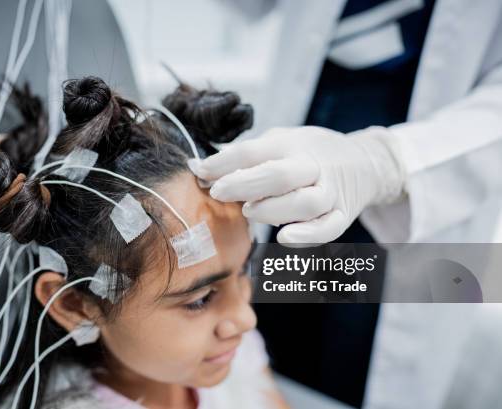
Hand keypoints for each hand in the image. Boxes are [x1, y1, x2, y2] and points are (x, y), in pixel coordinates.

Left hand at [188, 126, 404, 243]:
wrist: (364, 162)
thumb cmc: (308, 153)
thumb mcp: (279, 142)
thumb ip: (244, 156)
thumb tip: (198, 168)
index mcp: (291, 143)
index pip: (254, 151)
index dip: (224, 162)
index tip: (199, 171)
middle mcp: (313, 166)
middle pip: (280, 175)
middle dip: (245, 184)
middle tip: (218, 192)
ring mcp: (330, 192)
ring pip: (305, 203)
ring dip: (273, 210)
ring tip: (249, 211)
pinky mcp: (343, 215)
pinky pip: (329, 229)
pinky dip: (307, 236)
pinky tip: (284, 238)